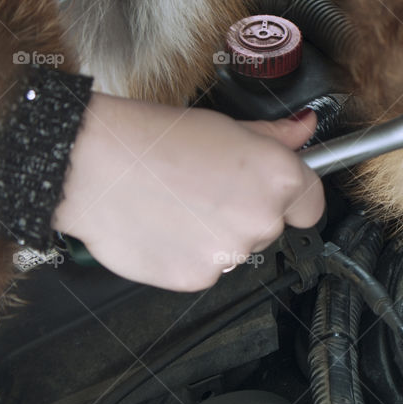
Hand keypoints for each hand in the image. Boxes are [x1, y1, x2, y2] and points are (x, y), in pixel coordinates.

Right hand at [53, 94, 323, 290]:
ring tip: (177, 204)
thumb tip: (304, 129)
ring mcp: (230, 254)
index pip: (312, 203)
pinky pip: (204, 268)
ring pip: (236, 249)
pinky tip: (163, 225)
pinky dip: (187, 253)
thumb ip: (273, 137)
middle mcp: (261, 220)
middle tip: (207, 188)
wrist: (90, 164)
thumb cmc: (151, 139)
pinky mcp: (198, 278)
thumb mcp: (223, 126)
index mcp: (276, 178)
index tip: (275, 192)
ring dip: (216, 234)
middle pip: (271, 226)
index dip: (294, 196)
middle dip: (246, 211)